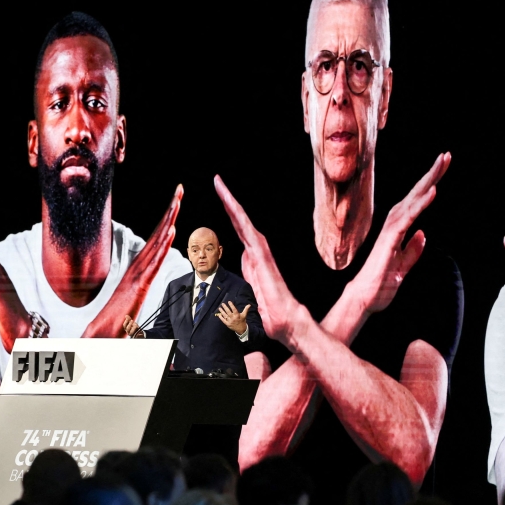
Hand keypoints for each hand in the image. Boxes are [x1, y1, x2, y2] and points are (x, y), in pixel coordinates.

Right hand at [83, 185, 182, 337]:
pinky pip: (153, 263)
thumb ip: (138, 293)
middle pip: (157, 234)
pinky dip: (162, 246)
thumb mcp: (132, 305)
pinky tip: (171, 232)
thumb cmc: (113, 324)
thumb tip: (143, 288)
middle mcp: (137, 268)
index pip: (155, 240)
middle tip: (180, 189)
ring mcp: (137, 276)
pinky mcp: (139, 288)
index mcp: (137, 270)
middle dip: (170, 210)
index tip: (176, 202)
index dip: (166, 220)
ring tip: (178, 201)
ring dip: (168, 221)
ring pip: (156, 244)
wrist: (98, 337)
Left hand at [215, 175, 303, 348]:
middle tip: (217, 180)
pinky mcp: (262, 259)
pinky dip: (240, 217)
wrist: (288, 324)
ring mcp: (260, 254)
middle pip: (240, 221)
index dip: (231, 213)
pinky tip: (230, 204)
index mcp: (253, 259)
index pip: (239, 231)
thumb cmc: (273, 314)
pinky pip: (248, 233)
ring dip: (232, 203)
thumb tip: (247, 260)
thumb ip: (251, 274)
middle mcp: (257, 252)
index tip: (221, 196)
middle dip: (229, 200)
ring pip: (244, 222)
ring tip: (219, 185)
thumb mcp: (253, 293)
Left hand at [217, 301, 249, 333]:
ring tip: (219, 308)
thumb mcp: (244, 315)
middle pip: (228, 312)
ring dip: (222, 311)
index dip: (231, 305)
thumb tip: (249, 305)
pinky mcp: (228, 324)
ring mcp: (230, 321)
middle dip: (225, 307)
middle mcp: (233, 318)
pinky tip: (219, 315)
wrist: (241, 329)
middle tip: (222, 304)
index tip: (229, 301)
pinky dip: (221, 318)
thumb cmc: (242, 321)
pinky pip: (223, 320)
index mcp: (237, 315)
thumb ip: (246, 309)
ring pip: (225, 315)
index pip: (234, 309)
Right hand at [347, 152, 450, 314]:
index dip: (429, 185)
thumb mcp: (402, 266)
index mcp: (398, 230)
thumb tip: (422, 235)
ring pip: (412, 201)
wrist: (364, 299)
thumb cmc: (380, 284)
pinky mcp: (390, 240)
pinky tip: (432, 192)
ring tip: (441, 164)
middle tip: (446, 156)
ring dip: (428, 182)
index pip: (416, 203)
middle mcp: (393, 225)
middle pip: (415, 195)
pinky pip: (408, 218)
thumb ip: (412, 251)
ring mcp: (391, 231)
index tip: (442, 169)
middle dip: (431, 174)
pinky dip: (420, 204)